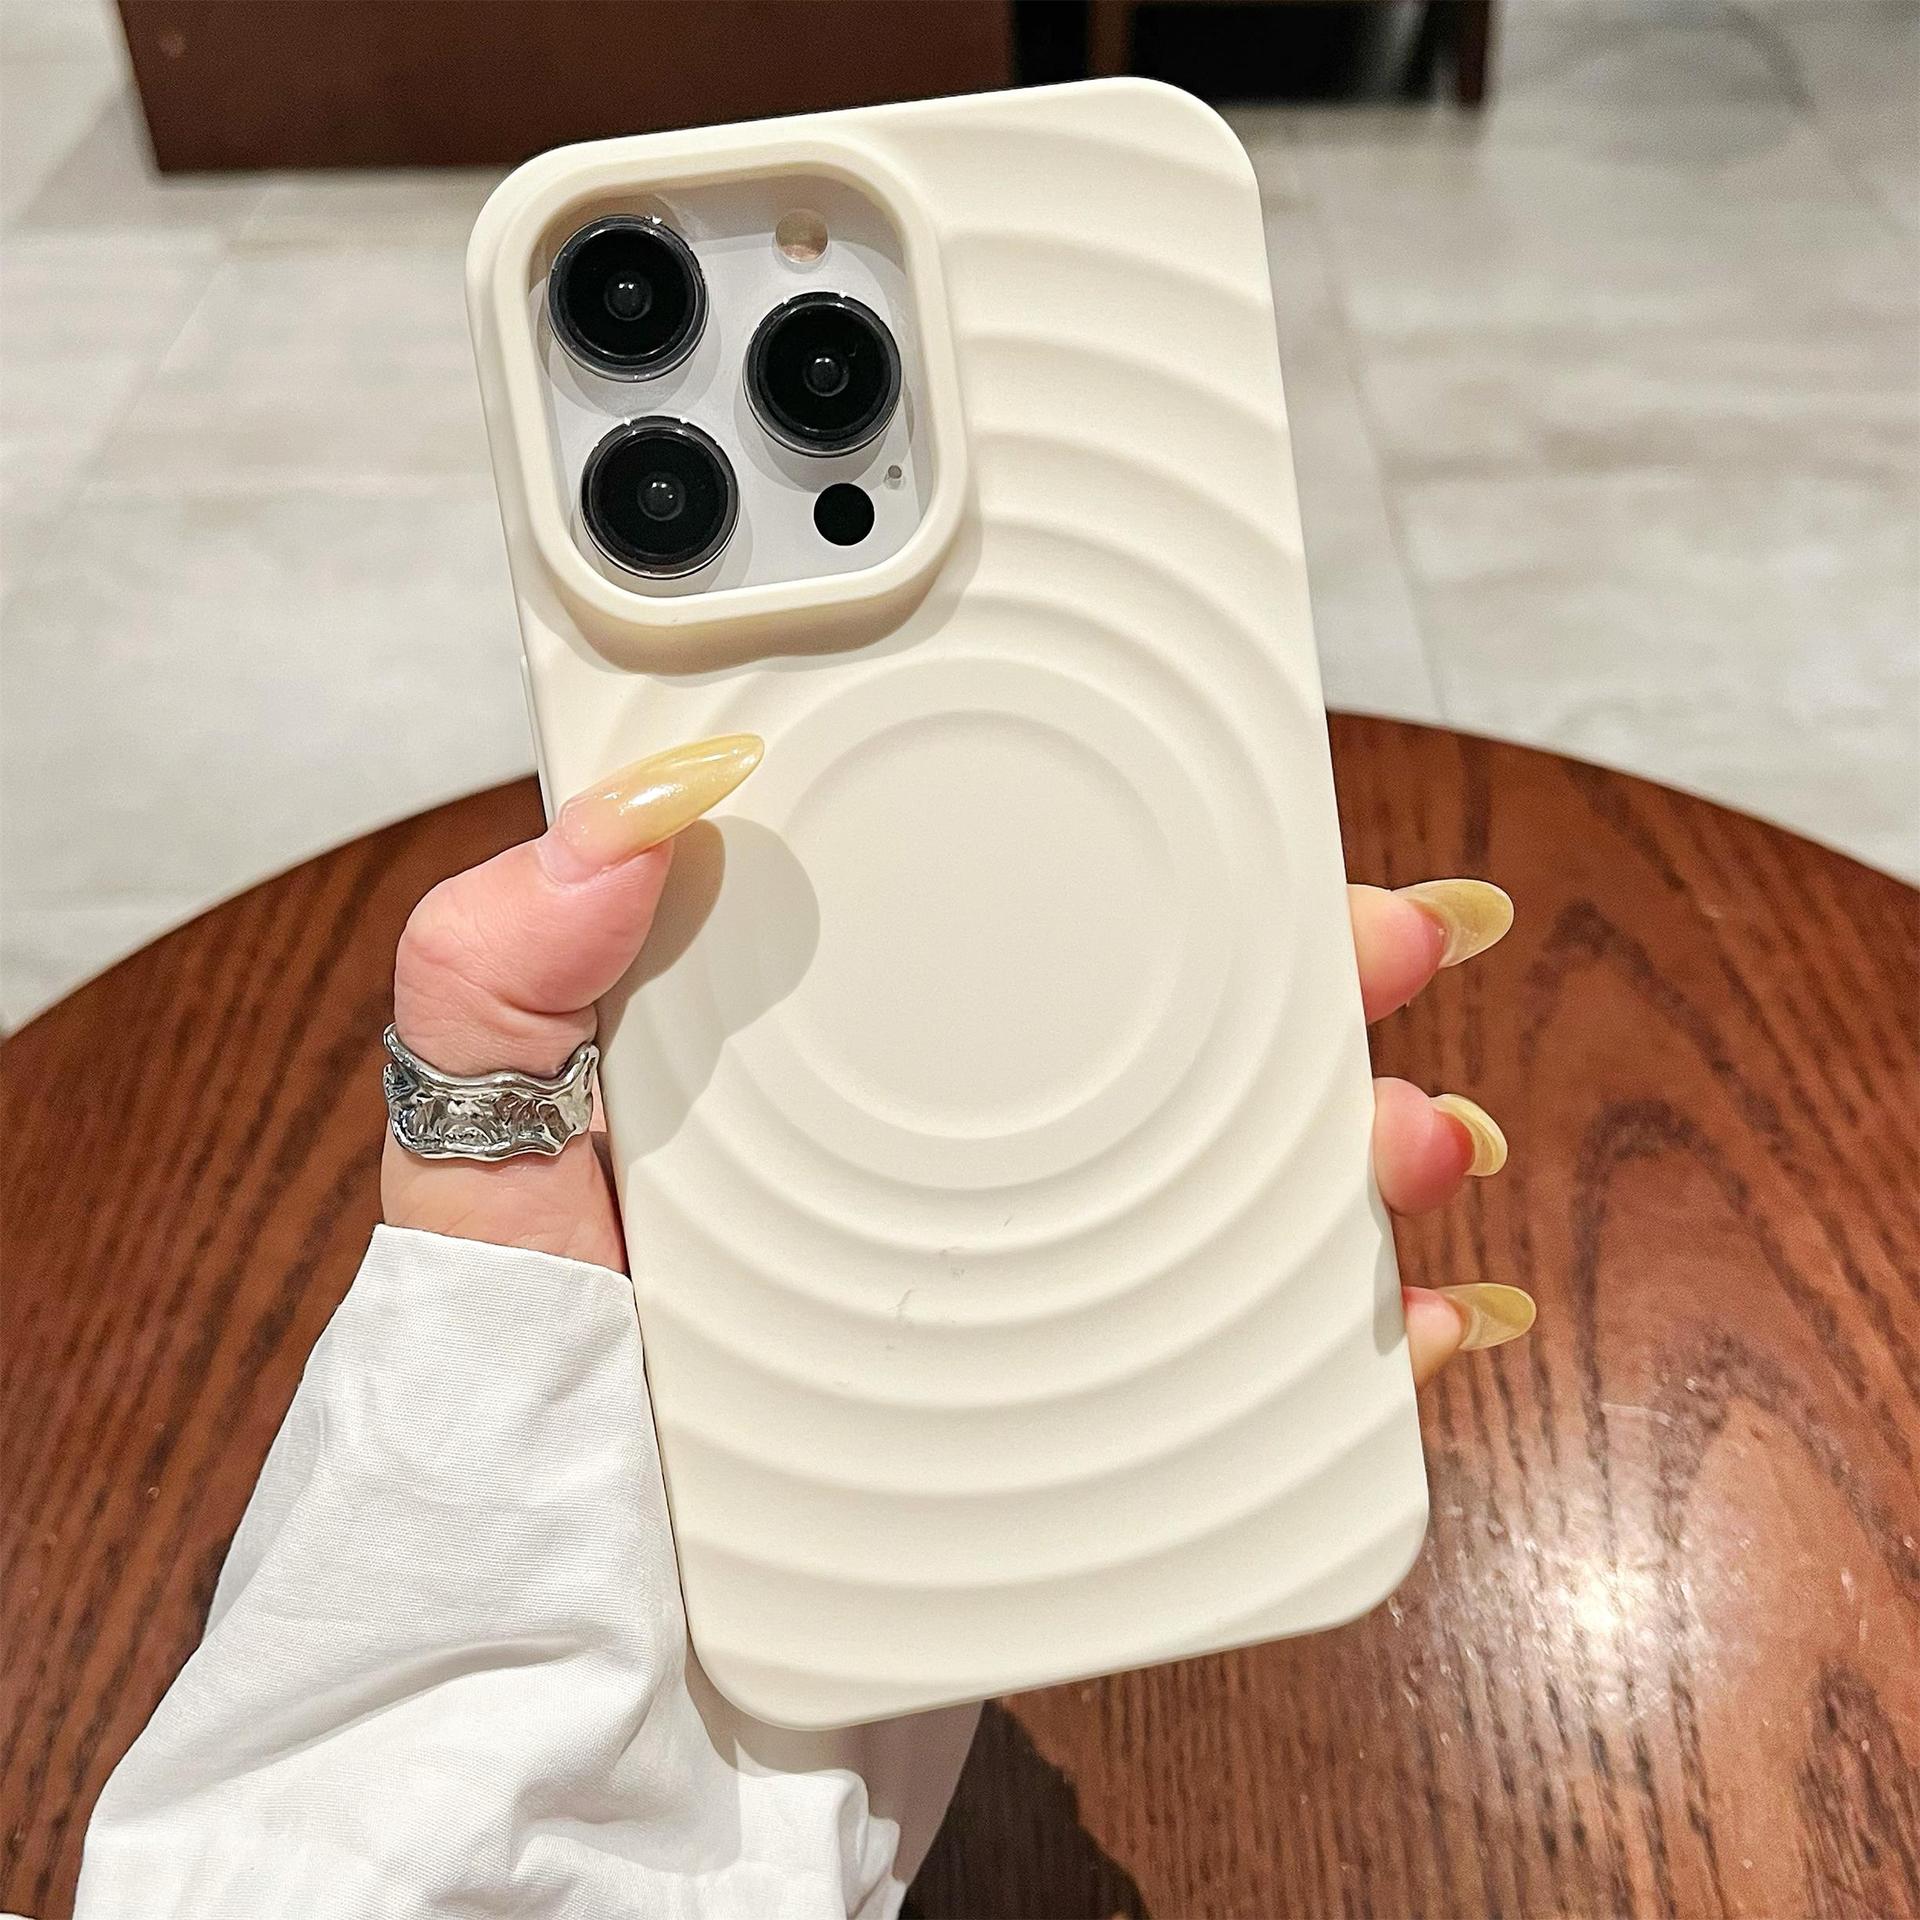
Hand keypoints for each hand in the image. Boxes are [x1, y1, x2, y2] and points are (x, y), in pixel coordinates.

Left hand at [383, 738, 1530, 1390]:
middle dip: (1291, 975)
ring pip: (1218, 1178)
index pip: (967, 907)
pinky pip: (1236, 1352)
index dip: (1103, 836)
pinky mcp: (1060, 1419)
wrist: (588, 1698)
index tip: (1222, 782)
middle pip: (1140, 1033)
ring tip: (1411, 1139)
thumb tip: (623, 810)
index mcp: (798, 1063)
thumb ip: (493, 992)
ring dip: (1346, 1138)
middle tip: (1384, 941)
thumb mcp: (476, 1187)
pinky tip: (1408, 1310)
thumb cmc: (516, 1425)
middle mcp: (921, 1165)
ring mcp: (1003, 1291)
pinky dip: (1344, 1325)